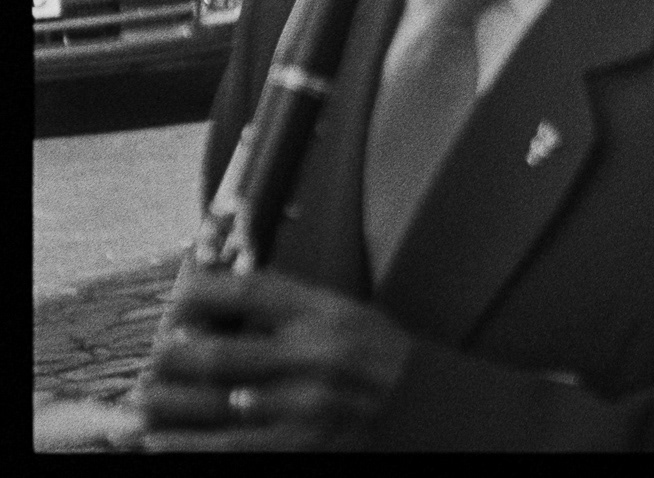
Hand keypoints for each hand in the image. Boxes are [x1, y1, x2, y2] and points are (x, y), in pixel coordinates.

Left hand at [138, 264, 413, 450]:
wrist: (425, 402)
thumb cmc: (381, 354)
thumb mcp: (347, 311)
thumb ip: (294, 304)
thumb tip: (228, 293)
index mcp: (324, 313)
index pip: (248, 294)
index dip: (200, 294)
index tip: (176, 299)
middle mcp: (311, 355)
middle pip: (219, 353)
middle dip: (173, 356)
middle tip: (154, 354)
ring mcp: (303, 403)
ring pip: (214, 403)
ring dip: (168, 403)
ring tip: (142, 397)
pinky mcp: (299, 442)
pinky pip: (228, 446)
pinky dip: (187, 444)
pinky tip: (158, 439)